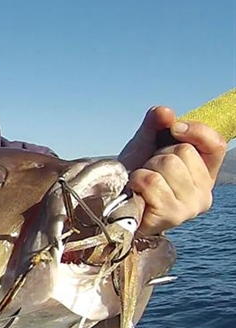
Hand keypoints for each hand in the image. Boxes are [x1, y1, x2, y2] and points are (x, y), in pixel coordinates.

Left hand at [118, 106, 225, 234]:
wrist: (110, 204)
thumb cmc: (132, 175)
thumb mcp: (144, 145)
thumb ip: (155, 125)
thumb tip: (165, 112)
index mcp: (205, 174)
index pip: (216, 144)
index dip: (196, 130)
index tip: (174, 128)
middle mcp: (204, 193)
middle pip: (184, 151)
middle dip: (157, 155)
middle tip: (148, 171)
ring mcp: (190, 207)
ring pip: (168, 164)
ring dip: (146, 169)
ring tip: (141, 183)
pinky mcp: (172, 215)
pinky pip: (152, 181)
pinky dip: (137, 180)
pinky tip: (136, 192)